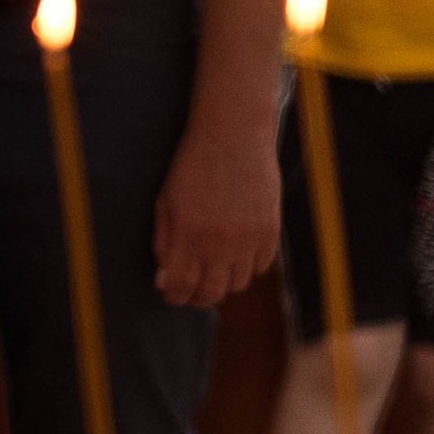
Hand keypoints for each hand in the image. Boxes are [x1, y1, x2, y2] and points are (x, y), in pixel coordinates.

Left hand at [153, 105, 280, 308]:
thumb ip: (163, 242)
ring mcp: (249, 236)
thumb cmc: (193, 165)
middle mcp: (220, 241)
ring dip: (224, 282)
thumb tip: (164, 280)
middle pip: (211, 293)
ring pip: (238, 284)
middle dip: (197, 298)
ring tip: (216, 270)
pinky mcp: (270, 228)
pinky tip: (238, 254)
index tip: (171, 293)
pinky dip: (248, 267)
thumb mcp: (166, 201)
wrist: (233, 134)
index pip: (180, 286)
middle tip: (192, 291)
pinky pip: (261, 266)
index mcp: (189, 234)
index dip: (173, 296)